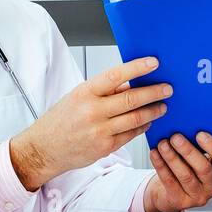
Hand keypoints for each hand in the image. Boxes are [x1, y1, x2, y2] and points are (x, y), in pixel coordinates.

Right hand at [10, 57, 171, 190]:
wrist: (44, 149)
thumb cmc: (61, 120)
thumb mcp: (78, 97)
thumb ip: (104, 91)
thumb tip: (131, 82)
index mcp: (85, 93)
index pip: (115, 76)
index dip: (137, 68)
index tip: (154, 63)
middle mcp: (92, 111)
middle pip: (131, 99)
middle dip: (154, 92)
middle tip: (168, 88)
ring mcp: (100, 131)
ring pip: (135, 118)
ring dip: (153, 111)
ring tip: (163, 106)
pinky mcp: (105, 147)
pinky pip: (131, 134)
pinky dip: (142, 127)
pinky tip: (148, 121)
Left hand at [146, 131, 211, 211]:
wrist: (173, 193)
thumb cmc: (188, 169)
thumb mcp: (197, 158)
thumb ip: (197, 146)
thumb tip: (185, 125)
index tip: (199, 133)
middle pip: (203, 168)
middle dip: (188, 150)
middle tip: (175, 137)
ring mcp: (198, 196)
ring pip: (185, 175)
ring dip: (172, 157)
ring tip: (163, 144)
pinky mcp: (181, 201)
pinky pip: (169, 181)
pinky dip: (161, 166)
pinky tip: (155, 154)